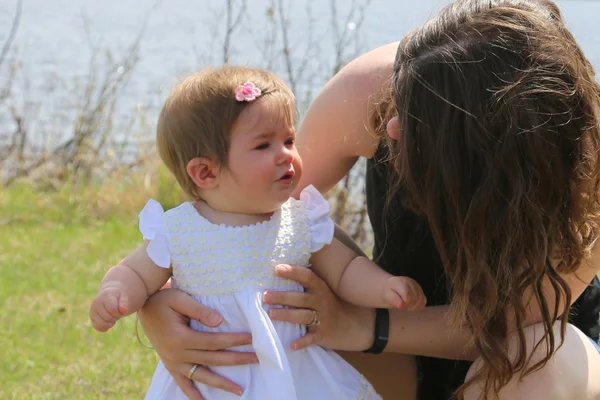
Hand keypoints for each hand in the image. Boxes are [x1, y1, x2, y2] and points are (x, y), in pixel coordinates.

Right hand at [89, 286, 128, 331]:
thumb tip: (124, 310)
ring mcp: (92, 311)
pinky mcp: (92, 318)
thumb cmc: (118, 297)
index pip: (112, 309)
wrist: (110, 296)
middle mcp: (96, 303)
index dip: (119, 312)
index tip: (122, 309)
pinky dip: (105, 327)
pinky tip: (109, 321)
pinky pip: (98, 327)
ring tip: (112, 315)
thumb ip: (124, 302)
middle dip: (116, 317)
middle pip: (109, 318)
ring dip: (111, 323)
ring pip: (102, 324)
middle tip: (117, 311)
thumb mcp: (124, 296)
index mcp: (105, 296)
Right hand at [138, 288, 258, 399]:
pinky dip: (193, 395)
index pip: (213, 342)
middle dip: (236, 360)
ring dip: (221, 384)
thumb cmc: (163, 300)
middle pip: (212, 360)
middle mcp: (177, 354)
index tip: (251, 338)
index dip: (233, 340)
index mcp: (180, 338)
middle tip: (257, 360)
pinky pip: (183, 384)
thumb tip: (219, 321)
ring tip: (240, 390)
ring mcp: (173, 363)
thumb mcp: (179, 299)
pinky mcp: (171, 366)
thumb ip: (199, 310)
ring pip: (201, 376)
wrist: (143, 308)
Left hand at [263, 264, 375, 351]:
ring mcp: (323, 319)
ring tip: (271, 314)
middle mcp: (321, 302)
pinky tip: (292, 344)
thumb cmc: (328, 305)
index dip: (292, 272)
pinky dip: (302, 342)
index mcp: (320, 289)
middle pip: (301, 298)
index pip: (306, 277)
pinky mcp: (323, 335)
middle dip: (283, 297)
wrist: (351, 325)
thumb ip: (304, 283)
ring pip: (304, 316)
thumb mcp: (320, 291)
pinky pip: (312, 338)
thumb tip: (278, 268)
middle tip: (265, 296)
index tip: (276, 268)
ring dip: (287, 315)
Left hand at [383, 276, 426, 309]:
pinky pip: (424, 300)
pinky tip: (411, 306)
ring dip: (414, 306)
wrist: (390, 288)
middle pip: (415, 298)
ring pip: (421, 300)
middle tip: (401, 305)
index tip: (399, 305)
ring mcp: (416, 285)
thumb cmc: (388, 292)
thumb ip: (394, 299)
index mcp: (401, 282)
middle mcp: (410, 281)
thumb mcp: (387, 296)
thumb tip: (401, 305)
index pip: (407, 295)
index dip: (404, 304)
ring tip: (406, 305)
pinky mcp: (420, 290)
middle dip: (408, 305)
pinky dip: (418, 305)